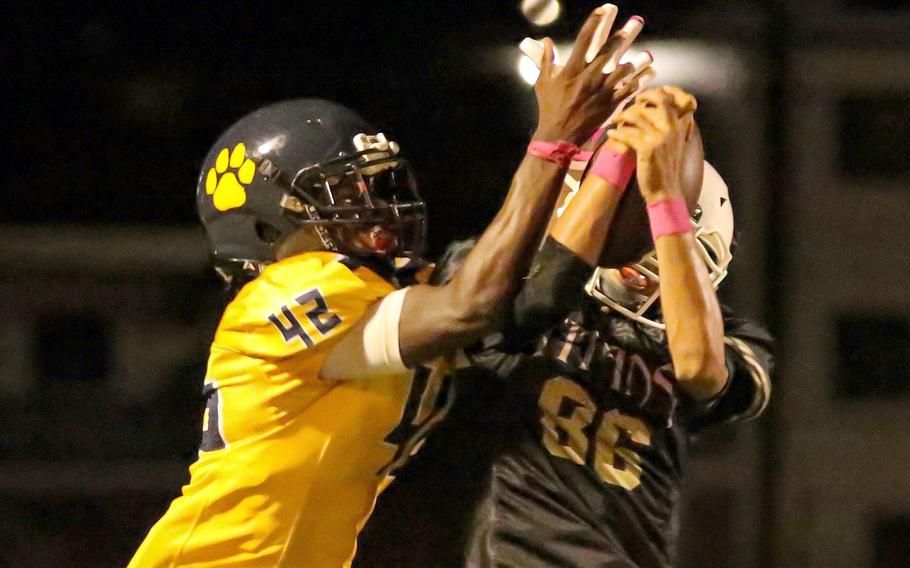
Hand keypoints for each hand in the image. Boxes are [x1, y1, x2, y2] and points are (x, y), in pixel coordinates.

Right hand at [533, 7, 645, 144]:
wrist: (560, 136)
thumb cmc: (549, 108)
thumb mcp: (543, 83)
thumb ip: (545, 60)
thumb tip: (545, 41)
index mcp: (572, 70)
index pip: (584, 40)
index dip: (595, 23)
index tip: (603, 9)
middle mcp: (589, 77)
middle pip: (610, 50)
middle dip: (624, 34)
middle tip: (637, 21)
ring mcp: (602, 91)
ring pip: (625, 70)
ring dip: (638, 60)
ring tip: (648, 53)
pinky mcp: (610, 104)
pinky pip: (629, 89)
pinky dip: (640, 81)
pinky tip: (650, 72)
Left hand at [606, 86, 697, 201]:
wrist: (666, 190)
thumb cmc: (665, 168)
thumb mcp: (672, 145)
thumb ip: (667, 127)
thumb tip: (653, 112)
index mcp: (678, 127)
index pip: (668, 100)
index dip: (654, 94)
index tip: (642, 97)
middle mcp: (671, 129)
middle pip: (654, 102)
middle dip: (638, 101)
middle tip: (626, 107)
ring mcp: (659, 137)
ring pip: (637, 116)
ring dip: (622, 117)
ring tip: (615, 120)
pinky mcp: (647, 148)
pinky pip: (627, 134)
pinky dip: (617, 133)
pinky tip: (611, 135)